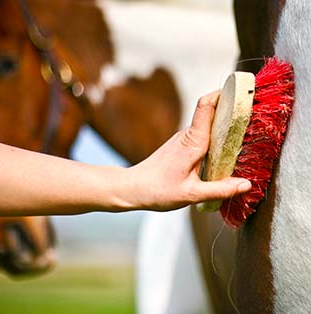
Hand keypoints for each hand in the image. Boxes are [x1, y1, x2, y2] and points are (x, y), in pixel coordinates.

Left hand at [126, 91, 251, 210]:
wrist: (134, 187)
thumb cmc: (158, 190)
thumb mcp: (192, 194)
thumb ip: (220, 189)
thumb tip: (247, 184)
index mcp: (192, 142)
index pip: (206, 106)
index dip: (223, 93)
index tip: (242, 90)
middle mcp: (187, 135)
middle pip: (211, 113)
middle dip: (232, 110)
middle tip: (254, 115)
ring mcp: (183, 139)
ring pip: (208, 125)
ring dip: (225, 126)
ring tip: (245, 134)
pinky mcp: (181, 145)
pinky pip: (202, 135)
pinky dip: (215, 137)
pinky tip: (225, 151)